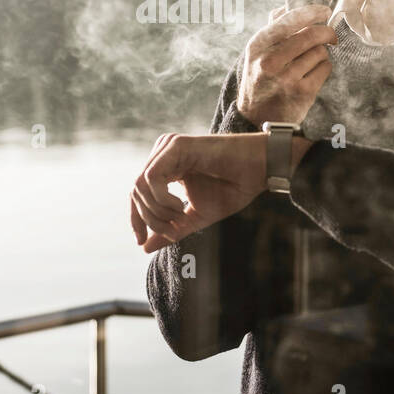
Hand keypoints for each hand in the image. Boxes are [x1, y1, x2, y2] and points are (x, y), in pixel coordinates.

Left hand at [129, 133, 267, 252]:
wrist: (258, 170)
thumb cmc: (232, 188)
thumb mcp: (196, 216)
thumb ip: (170, 229)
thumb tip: (144, 248)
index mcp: (165, 167)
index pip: (138, 194)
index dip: (136, 219)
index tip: (141, 242)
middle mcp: (162, 154)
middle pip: (135, 191)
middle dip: (149, 219)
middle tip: (172, 231)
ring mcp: (168, 147)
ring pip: (140, 185)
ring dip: (157, 211)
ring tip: (181, 219)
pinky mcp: (176, 145)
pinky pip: (152, 177)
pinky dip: (161, 199)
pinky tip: (180, 207)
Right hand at [236, 3, 335, 125]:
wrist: (257, 116)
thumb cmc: (260, 79)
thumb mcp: (257, 52)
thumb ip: (272, 28)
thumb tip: (287, 5)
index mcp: (258, 45)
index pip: (290, 19)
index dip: (312, 12)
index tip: (324, 11)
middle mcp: (270, 60)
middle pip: (311, 34)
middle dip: (326, 32)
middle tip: (330, 35)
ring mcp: (287, 77)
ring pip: (320, 51)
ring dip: (320, 54)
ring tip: (309, 63)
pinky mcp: (302, 91)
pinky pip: (325, 68)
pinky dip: (323, 68)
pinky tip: (312, 74)